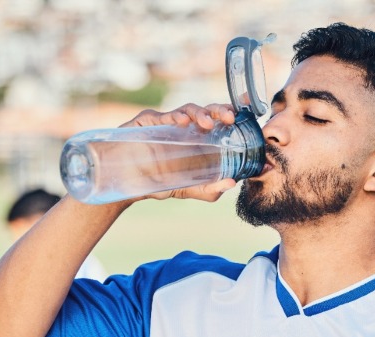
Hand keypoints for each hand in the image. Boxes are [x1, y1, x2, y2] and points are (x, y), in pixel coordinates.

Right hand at [118, 103, 239, 201]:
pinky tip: (182, 123)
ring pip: (188, 109)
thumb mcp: (187, 189)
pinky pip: (163, 116)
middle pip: (207, 111)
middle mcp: (184, 127)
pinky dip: (175, 117)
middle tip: (230, 118)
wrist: (126, 184)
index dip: (232, 115)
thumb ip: (210, 189)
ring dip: (200, 114)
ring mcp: (166, 123)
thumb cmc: (155, 182)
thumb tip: (233, 183)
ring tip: (208, 124)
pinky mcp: (148, 122)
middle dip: (220, 110)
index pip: (218, 121)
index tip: (248, 114)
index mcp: (196, 139)